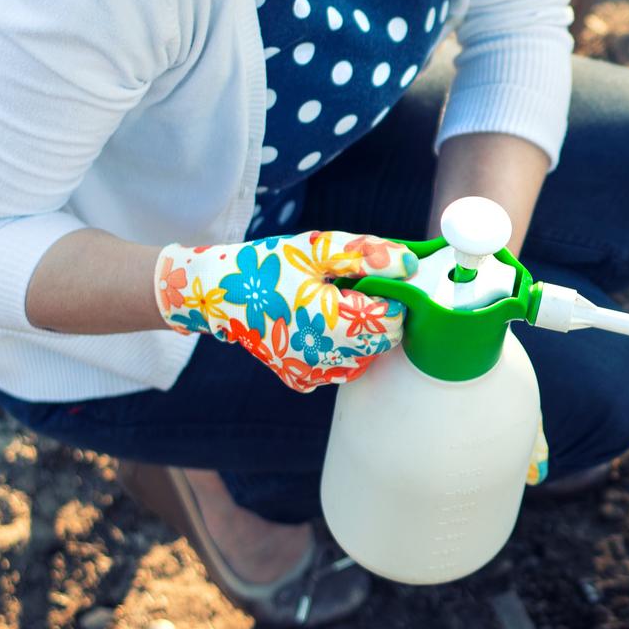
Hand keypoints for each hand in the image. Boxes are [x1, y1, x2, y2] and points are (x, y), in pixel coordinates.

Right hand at [154, 231, 418, 392]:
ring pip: (366, 356)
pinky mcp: (301, 379)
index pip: (393, 318)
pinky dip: (342, 348)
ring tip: (333, 305)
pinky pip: (341, 368)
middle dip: (378, 312)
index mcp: (331, 322)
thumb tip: (410, 264)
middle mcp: (324, 357)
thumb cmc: (268, 264)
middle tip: (351, 288)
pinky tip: (321, 326)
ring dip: (361, 332)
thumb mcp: (317, 249)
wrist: (218, 294)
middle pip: (383, 340)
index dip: (392, 294)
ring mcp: (312, 373)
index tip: (375, 277)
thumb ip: (366, 255)